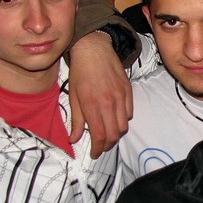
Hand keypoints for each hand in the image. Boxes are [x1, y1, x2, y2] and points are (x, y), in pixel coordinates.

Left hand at [69, 32, 132, 157]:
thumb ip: (76, 120)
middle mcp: (109, 103)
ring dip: (116, 134)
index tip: (94, 153)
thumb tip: (74, 139)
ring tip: (107, 134)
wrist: (93, 49)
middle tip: (100, 146)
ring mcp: (121, 97)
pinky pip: (129, 113)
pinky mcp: (128, 91)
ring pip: (123, 126)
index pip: (99, 136)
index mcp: (92, 105)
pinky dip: (123, 120)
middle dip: (106, 145)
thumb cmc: (80, 72)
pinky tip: (114, 118)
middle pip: (113, 135)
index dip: (97, 149)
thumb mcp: (73, 96)